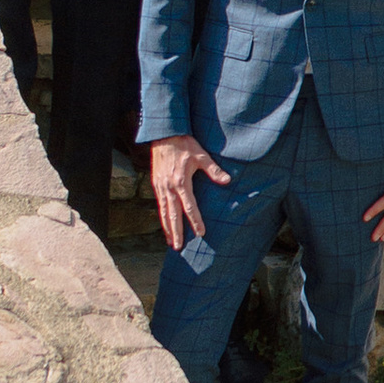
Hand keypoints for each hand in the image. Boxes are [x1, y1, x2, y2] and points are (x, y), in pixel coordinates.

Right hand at [149, 131, 229, 249]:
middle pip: (173, 215)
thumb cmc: (184, 144)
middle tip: (178, 247)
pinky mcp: (156, 184)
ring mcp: (161, 187)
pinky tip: (165, 224)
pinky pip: (159, 205)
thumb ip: (213, 170)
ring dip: (167, 228)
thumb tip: (227, 180)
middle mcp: (169, 187)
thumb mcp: (201, 155)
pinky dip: (162, 217)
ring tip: (170, 242)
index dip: (195, 221)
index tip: (200, 233)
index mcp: (181, 181)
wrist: (164, 134)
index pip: (189, 206)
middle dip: (176, 232)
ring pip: (164, 212)